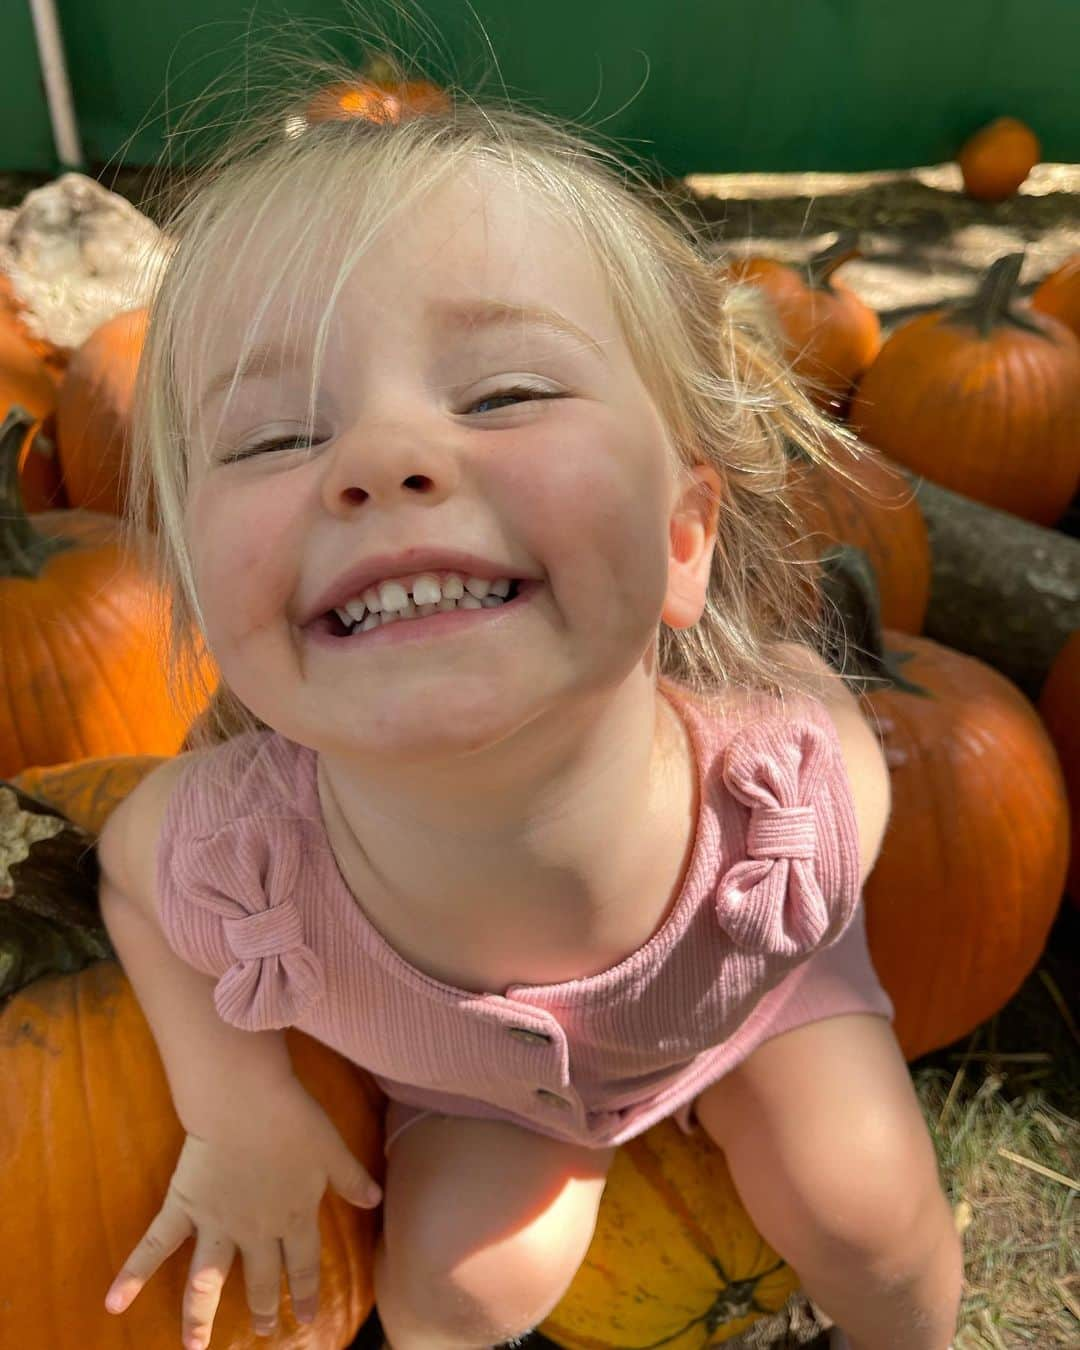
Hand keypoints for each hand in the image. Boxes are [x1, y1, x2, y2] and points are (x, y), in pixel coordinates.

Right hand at [104, 1083, 381, 1347]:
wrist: (244, 1100)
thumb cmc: (292, 1118)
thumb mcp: (331, 1148)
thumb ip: (352, 1178)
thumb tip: (376, 1199)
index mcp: (294, 1217)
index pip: (303, 1266)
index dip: (306, 1293)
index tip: (307, 1318)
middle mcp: (255, 1231)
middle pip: (261, 1279)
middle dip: (264, 1308)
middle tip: (263, 1332)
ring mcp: (216, 1224)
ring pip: (208, 1280)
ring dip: (200, 1317)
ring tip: (194, 1347)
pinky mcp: (184, 1207)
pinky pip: (155, 1245)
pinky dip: (132, 1273)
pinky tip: (112, 1303)